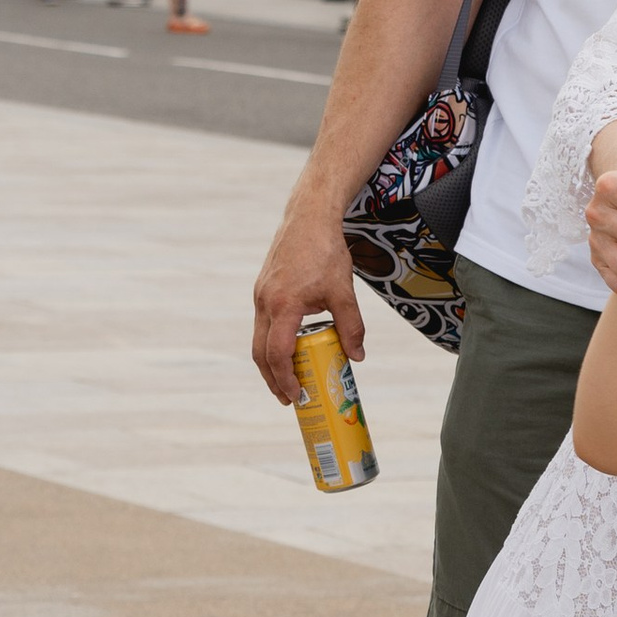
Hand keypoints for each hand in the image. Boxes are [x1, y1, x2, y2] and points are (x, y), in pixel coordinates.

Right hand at [252, 205, 360, 401]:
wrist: (309, 217)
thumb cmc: (326, 252)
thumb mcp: (343, 292)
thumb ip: (351, 326)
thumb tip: (357, 357)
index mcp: (283, 305)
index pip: (277, 353)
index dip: (285, 379)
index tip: (297, 395)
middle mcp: (265, 302)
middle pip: (260, 352)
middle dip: (273, 379)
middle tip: (289, 398)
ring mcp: (260, 295)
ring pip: (259, 339)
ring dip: (271, 363)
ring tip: (288, 380)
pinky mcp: (263, 289)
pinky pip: (263, 324)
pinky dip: (273, 343)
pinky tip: (290, 349)